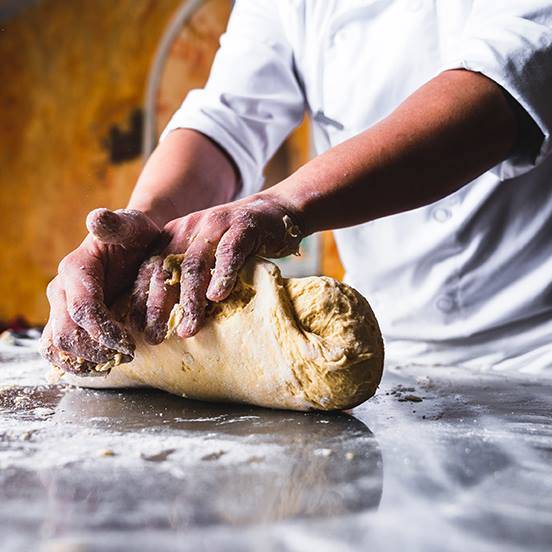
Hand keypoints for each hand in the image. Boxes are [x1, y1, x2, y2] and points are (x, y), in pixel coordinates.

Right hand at [41, 208, 160, 373]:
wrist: (132, 245)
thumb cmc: (135, 237)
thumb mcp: (132, 226)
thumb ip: (116, 224)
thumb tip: (96, 218)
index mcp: (76, 269)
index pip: (82, 309)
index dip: (104, 331)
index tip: (129, 345)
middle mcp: (61, 290)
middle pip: (66, 332)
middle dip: (95, 350)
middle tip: (127, 356)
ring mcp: (61, 307)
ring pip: (56, 345)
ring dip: (83, 361)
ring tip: (113, 364)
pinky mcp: (67, 320)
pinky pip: (59, 350)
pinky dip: (75, 364)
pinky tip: (100, 369)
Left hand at [130, 194, 301, 342]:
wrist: (274, 212)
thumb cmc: (237, 243)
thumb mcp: (205, 255)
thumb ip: (187, 277)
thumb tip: (170, 320)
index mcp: (173, 236)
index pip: (150, 270)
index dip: (141, 300)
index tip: (137, 330)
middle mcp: (189, 228)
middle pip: (167, 269)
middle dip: (158, 306)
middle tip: (156, 337)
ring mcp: (216, 225)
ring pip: (195, 265)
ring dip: (190, 301)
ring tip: (188, 330)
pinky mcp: (243, 228)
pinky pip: (230, 253)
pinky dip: (222, 275)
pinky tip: (218, 296)